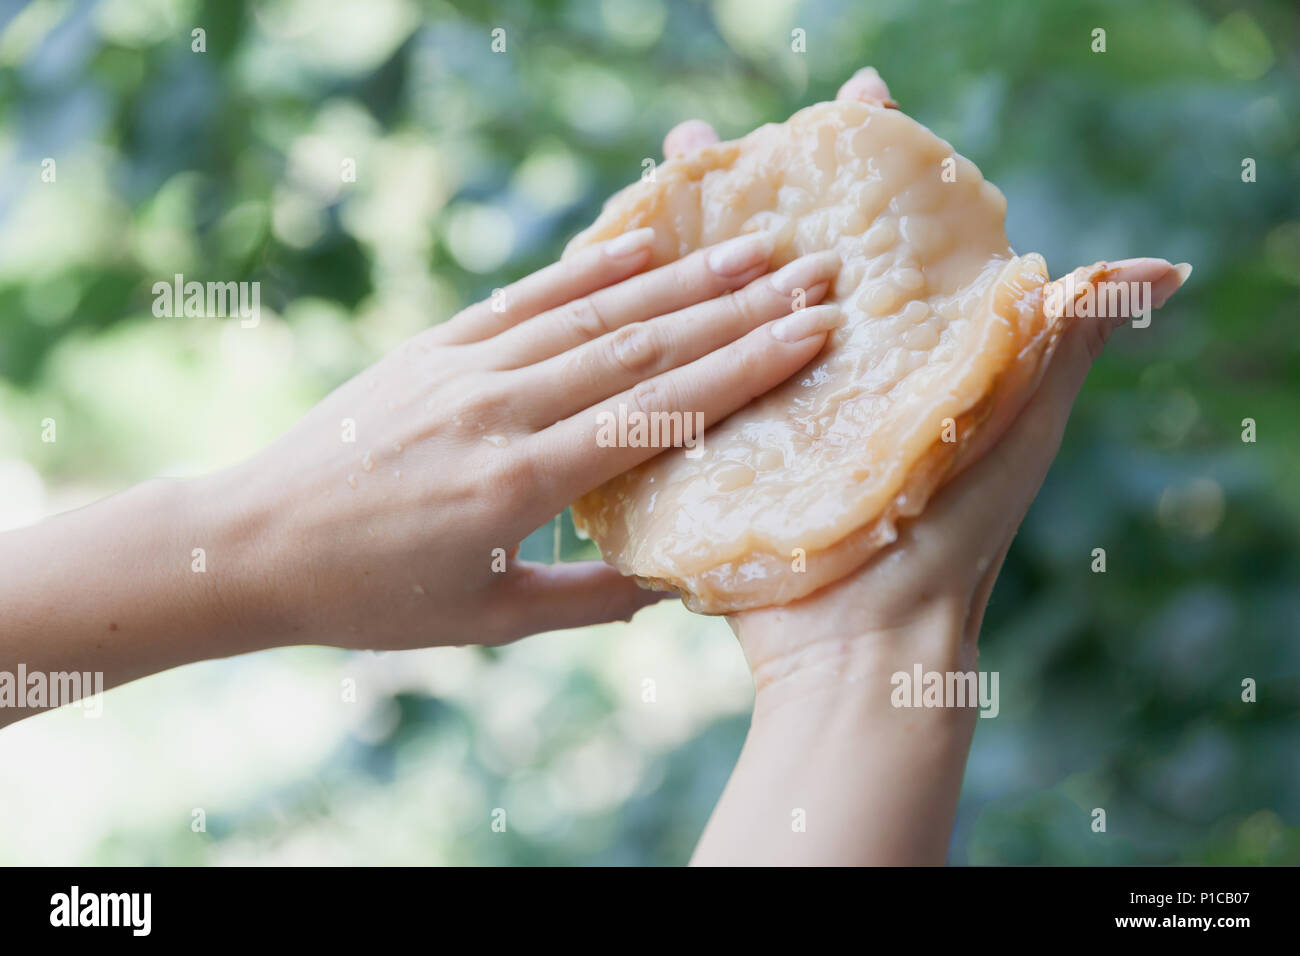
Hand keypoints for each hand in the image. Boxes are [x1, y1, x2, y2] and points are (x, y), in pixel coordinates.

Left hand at [211, 228, 842, 651]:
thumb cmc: (374, 597)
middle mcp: (498, 410)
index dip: (742, 371)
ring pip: (591, 314)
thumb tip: (680, 582)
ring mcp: (463, 368)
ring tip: (752, 248)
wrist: (254, 542)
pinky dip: (587, 270)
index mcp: (518, 485)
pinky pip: (524, 299)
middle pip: (640, 348)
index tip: (809, 334)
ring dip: (681, 279)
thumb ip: (591, 601)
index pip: (656, 415)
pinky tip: (641, 245)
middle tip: (812, 273)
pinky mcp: (433, 347)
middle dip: (737, 309)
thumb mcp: (488, 620)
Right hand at [681, 68, 1188, 864]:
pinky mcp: (715, 448)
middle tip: (709, 136)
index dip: (873, 158)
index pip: (888, 229)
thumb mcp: (1020, 422)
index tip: (856, 95)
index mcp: (905, 349)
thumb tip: (1159, 269)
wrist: (862, 641)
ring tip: (661, 176)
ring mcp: (768, 406)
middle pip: (788, 252)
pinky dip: (651, 325)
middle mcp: (835, 368)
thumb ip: (1066, 339)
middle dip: (754, 185)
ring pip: (722, 301)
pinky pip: (677, 371)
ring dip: (690, 238)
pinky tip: (620, 282)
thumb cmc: (952, 530)